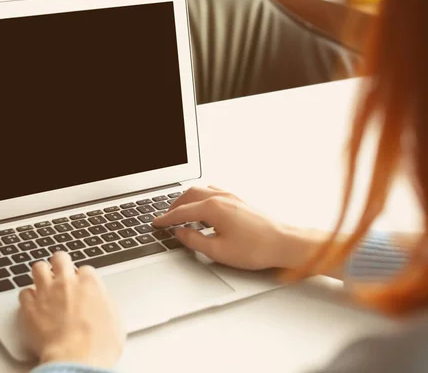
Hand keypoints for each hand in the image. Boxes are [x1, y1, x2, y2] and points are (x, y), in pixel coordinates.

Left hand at [19, 252, 124, 367]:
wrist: (76, 358)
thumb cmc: (98, 345)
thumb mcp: (115, 320)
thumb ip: (105, 303)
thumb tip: (102, 302)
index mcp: (90, 284)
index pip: (85, 269)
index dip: (83, 277)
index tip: (82, 285)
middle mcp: (66, 283)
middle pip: (60, 258)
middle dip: (60, 263)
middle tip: (61, 271)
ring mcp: (46, 293)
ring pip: (38, 268)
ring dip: (41, 273)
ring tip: (43, 281)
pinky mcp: (30, 307)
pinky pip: (24, 292)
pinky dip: (27, 296)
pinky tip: (32, 303)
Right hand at [153, 186, 315, 270]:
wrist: (285, 243)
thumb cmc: (256, 248)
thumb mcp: (218, 251)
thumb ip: (194, 241)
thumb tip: (181, 234)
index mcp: (213, 208)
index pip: (182, 212)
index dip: (166, 219)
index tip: (156, 223)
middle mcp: (222, 197)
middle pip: (189, 195)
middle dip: (174, 206)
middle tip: (165, 218)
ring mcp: (232, 196)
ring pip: (201, 190)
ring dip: (187, 199)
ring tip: (180, 212)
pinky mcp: (240, 200)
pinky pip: (213, 192)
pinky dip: (201, 198)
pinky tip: (203, 208)